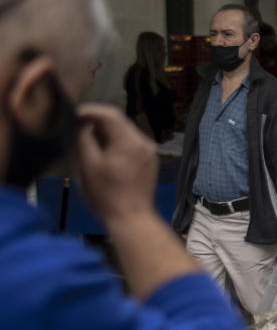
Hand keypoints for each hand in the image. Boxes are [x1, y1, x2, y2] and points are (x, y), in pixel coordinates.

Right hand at [75, 104, 157, 226]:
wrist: (131, 218)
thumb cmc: (106, 195)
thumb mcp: (88, 164)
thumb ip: (84, 138)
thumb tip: (83, 122)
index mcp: (130, 141)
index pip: (110, 114)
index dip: (90, 111)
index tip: (74, 114)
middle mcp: (144, 142)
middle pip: (119, 122)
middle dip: (98, 122)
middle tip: (78, 127)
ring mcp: (150, 151)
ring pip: (126, 132)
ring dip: (108, 133)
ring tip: (90, 142)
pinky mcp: (150, 160)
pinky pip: (132, 144)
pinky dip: (118, 143)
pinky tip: (106, 153)